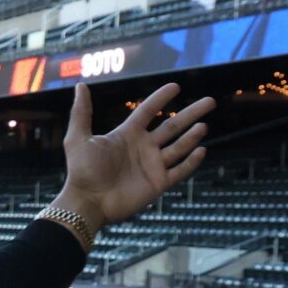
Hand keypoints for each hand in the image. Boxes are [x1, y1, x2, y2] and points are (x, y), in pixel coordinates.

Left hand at [54, 81, 212, 231]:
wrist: (88, 202)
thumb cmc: (81, 171)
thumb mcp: (78, 138)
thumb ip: (82, 112)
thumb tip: (81, 86)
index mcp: (126, 135)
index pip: (148, 111)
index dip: (161, 98)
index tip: (175, 86)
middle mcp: (143, 147)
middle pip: (172, 126)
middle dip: (191, 113)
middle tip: (210, 102)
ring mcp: (152, 165)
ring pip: (179, 147)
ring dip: (192, 136)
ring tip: (203, 125)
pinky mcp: (158, 183)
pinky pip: (180, 171)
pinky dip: (192, 162)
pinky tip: (202, 150)